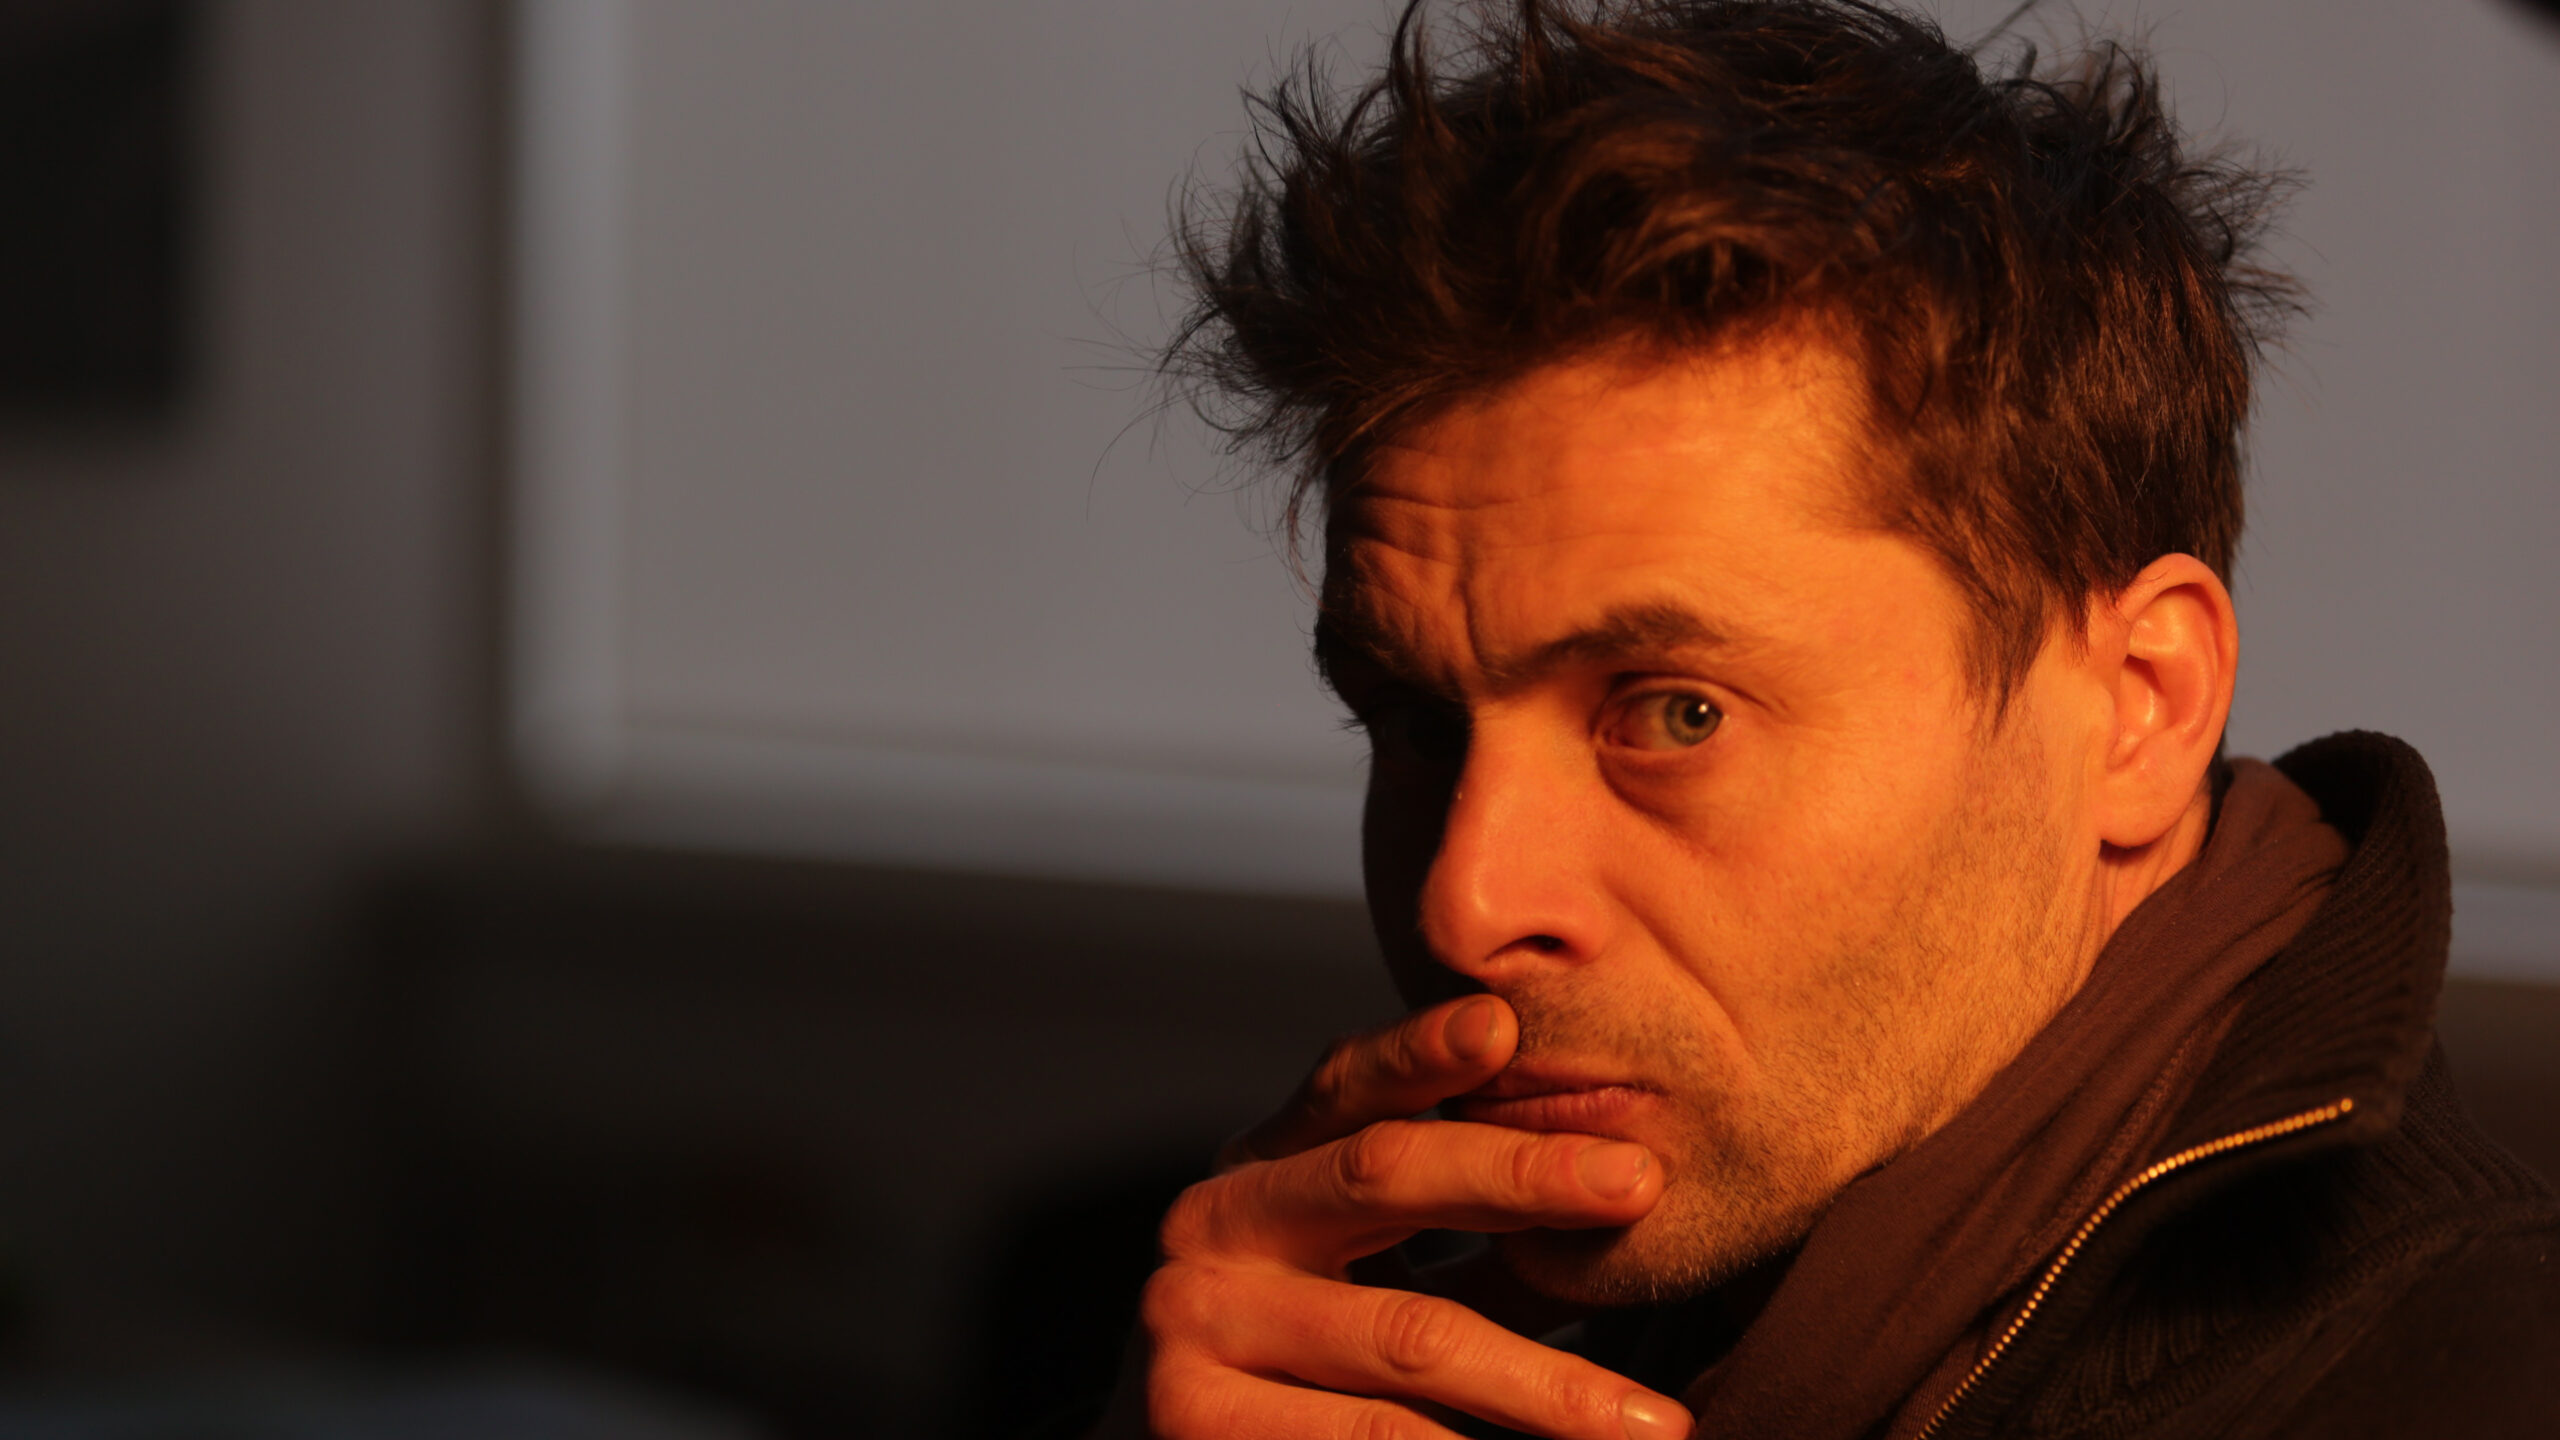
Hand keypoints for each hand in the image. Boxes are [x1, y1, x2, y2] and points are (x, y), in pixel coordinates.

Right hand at [1092, 996, 1693, 1439]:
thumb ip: (1436, 1207)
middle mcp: (1213, 1224)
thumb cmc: (1305, 1361)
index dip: (1421, 1050)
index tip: (1506, 1025)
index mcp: (1260, 1166)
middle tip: (1640, 1181)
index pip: (1345, 1085)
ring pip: (1407, 1336)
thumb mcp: (1350, 1265)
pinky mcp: (1192, 1420)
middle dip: (1523, 1174)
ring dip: (1547, 1382)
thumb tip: (1616, 1172)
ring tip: (1654, 1419)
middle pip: (1380, 1176)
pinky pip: (1370, 1436)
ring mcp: (1190, 1324)